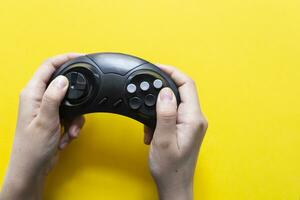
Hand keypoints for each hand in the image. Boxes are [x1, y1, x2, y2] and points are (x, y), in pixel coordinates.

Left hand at [0, 53, 84, 199]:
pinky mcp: (53, 119)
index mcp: (32, 94)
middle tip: (85, 96)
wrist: (33, 169)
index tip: (80, 57)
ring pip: (69, 101)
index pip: (48, 67)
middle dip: (75, 94)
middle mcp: (38, 99)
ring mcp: (46, 109)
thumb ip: (53, 97)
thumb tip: (63, 80)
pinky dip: (73, 125)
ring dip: (75, 116)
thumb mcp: (45, 121)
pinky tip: (66, 136)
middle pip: (62, 83)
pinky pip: (70, 115)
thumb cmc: (32, 148)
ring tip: (70, 130)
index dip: (64, 58)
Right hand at [144, 65, 207, 199]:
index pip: (187, 85)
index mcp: (193, 119)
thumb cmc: (170, 168)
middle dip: (161, 90)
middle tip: (146, 93)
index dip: (172, 72)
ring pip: (173, 102)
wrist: (174, 184)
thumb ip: (165, 114)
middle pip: (180, 91)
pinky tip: (152, 132)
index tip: (158, 67)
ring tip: (149, 125)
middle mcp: (195, 119)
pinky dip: (159, 117)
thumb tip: (165, 91)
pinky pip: (171, 113)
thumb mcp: (164, 140)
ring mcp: (190, 123)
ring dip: (157, 108)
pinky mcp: (184, 128)